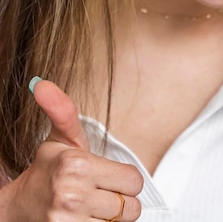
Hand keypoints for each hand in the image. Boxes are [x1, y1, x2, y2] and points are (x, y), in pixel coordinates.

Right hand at [2, 79, 142, 221]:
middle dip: (120, 200)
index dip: (124, 179)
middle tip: (99, 193)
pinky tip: (85, 220)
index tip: (105, 177)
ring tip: (91, 208)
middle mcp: (72, 195)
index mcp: (76, 165)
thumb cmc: (49, 171)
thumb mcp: (61, 139)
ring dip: (109, 219)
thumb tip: (41, 83)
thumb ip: (62, 110)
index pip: (134, 180)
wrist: (20, 208)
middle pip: (131, 206)